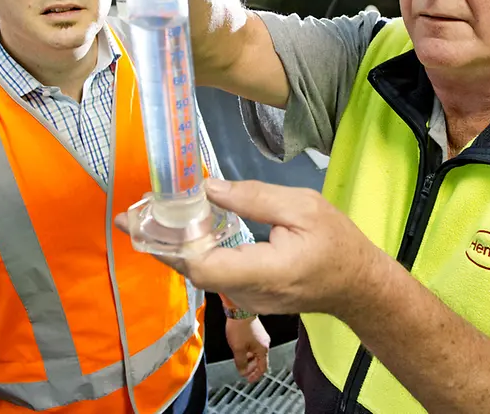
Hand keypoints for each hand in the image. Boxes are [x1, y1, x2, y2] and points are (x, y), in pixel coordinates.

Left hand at [117, 179, 383, 317]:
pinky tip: (182, 231)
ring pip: (199, 274)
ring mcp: (247, 299)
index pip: (206, 267)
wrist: (356, 284)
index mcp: (266, 271)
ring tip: (150, 216)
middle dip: (161, 242)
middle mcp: (250, 292)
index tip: (148, 220)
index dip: (174, 245)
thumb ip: (255, 198)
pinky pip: (212, 275)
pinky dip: (192, 253)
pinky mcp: (247, 296)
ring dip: (173, 247)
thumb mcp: (303, 206)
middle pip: (193, 271)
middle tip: (133, 214)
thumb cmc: (336, 242)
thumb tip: (210, 189)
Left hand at [225, 317, 270, 383]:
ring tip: (240, 359)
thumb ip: (241, 363)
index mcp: (263, 349)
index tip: (249, 379)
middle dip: (251, 367)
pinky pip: (254, 344)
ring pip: (256, 352)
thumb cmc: (240, 327)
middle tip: (242, 370)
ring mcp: (261, 336)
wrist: (239, 309)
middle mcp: (265, 342)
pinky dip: (248, 350)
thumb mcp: (238, 349)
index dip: (256, 375)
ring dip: (249, 358)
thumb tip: (243, 371)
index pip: (263, 368)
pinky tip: (240, 349)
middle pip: (260, 360)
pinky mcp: (257, 330)